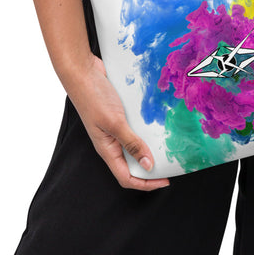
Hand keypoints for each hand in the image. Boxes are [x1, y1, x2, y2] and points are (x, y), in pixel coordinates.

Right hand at [64, 53, 170, 190]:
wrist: (83, 71)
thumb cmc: (92, 97)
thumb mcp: (114, 122)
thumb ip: (131, 143)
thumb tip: (148, 165)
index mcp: (107, 150)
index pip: (126, 178)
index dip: (146, 183)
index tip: (165, 181)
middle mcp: (111, 142)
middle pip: (132, 164)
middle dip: (151, 167)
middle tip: (170, 162)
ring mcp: (114, 128)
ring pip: (135, 145)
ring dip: (150, 147)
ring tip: (167, 145)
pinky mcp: (118, 115)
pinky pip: (135, 128)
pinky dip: (146, 129)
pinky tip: (157, 124)